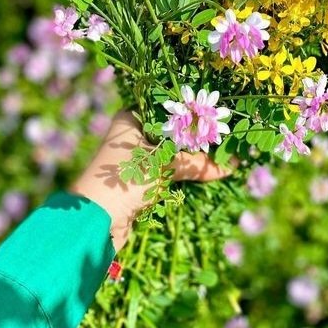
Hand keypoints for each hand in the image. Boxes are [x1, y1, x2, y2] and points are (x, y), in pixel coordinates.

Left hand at [68, 110, 229, 250]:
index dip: (195, 111)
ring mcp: (137, 158)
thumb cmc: (127, 179)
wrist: (95, 221)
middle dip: (198, 135)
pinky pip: (169, 171)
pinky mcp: (141, 181)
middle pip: (173, 131)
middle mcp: (133, 134)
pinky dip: (186, 172)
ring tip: (224, 152)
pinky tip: (208, 170)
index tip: (221, 112)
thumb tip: (232, 165)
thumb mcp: (166, 165)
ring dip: (194, 156)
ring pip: (173, 152)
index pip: (169, 107)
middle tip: (228, 133)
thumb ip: (199, 163)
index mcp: (132, 118)